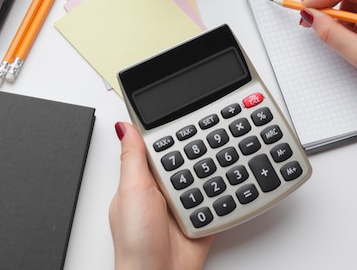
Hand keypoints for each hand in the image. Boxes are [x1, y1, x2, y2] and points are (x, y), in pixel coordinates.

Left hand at [109, 122, 213, 269]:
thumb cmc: (136, 241)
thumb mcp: (132, 191)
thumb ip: (132, 158)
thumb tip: (124, 126)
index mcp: (144, 178)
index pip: (162, 146)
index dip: (175, 131)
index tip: (191, 114)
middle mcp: (164, 188)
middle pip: (188, 158)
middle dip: (202, 149)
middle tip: (217, 134)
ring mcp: (184, 203)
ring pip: (206, 176)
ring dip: (217, 170)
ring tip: (227, 156)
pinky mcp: (202, 217)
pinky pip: (219, 198)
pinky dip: (227, 191)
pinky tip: (232, 182)